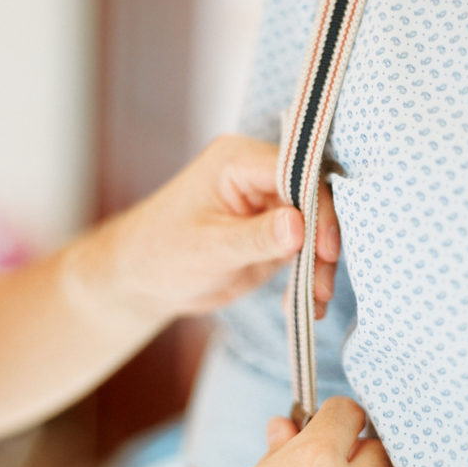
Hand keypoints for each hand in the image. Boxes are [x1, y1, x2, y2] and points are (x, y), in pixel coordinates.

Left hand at [104, 135, 339, 320]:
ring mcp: (269, 204)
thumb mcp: (208, 248)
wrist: (141, 279)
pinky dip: (310, 276)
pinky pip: (306, 249)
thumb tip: (300, 225)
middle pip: (314, 199)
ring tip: (316, 302)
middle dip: (323, 243)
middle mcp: (259, 176)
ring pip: (315, 227)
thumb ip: (256, 237)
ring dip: (320, 266)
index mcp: (238, 161)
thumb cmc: (159, 253)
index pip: (297, 172)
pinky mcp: (275, 232)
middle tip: (323, 287)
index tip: (326, 250)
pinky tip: (307, 305)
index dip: (318, 207)